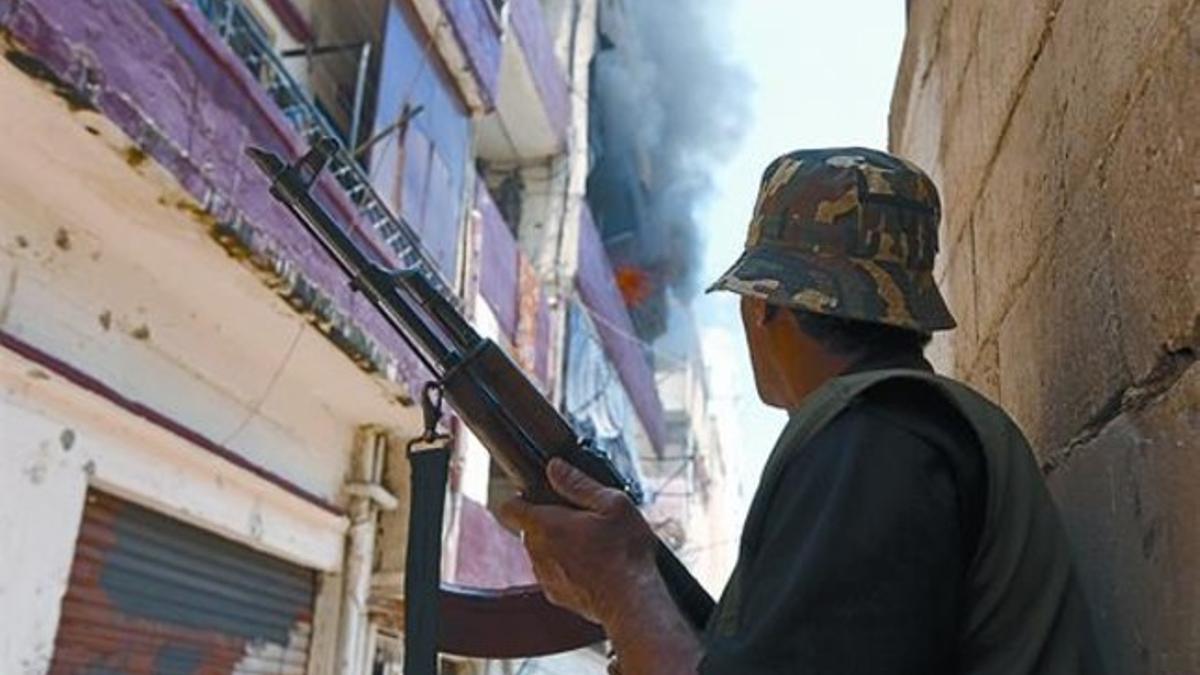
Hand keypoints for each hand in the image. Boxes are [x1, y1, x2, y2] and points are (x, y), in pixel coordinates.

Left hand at [497, 458, 658, 625]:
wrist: (633, 602)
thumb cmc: (625, 552)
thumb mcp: (612, 504)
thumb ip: (578, 483)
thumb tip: (554, 467)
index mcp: (545, 525)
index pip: (509, 508)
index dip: (521, 498)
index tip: (540, 496)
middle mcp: (538, 552)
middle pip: (529, 529)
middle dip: (549, 522)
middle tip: (582, 520)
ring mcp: (545, 577)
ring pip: (542, 552)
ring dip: (559, 546)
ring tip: (592, 545)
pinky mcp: (556, 596)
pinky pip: (554, 574)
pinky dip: (567, 568)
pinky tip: (594, 567)